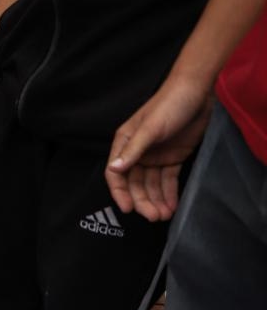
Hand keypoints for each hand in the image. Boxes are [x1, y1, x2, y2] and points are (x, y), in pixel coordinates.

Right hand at [105, 78, 212, 221]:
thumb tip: (114, 170)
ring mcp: (155, 156)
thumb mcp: (150, 128)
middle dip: (143, 201)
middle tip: (153, 216)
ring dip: (156, 200)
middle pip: (135, 183)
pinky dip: (169, 193)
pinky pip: (168, 180)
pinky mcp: (172, 158)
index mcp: (125, 143)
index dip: (120, 192)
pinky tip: (172, 205)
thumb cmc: (168, 105)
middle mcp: (137, 152)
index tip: (128, 209)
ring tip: (164, 215)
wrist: (196, 93)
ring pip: (151, 185)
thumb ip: (132, 151)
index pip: (116, 173)